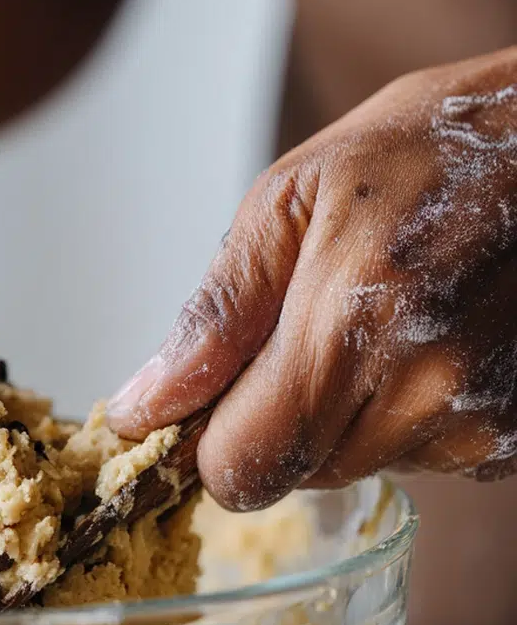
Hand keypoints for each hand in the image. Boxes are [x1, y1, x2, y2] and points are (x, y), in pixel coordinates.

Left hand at [107, 46, 516, 508]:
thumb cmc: (434, 148)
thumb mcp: (294, 197)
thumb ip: (215, 312)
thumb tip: (145, 405)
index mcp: (350, 327)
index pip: (238, 469)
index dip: (209, 441)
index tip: (215, 395)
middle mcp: (423, 394)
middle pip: (291, 475)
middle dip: (275, 418)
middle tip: (312, 328)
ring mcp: (480, 424)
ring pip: (351, 467)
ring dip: (341, 415)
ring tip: (382, 321)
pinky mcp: (514, 438)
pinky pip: (417, 457)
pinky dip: (404, 415)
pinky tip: (431, 341)